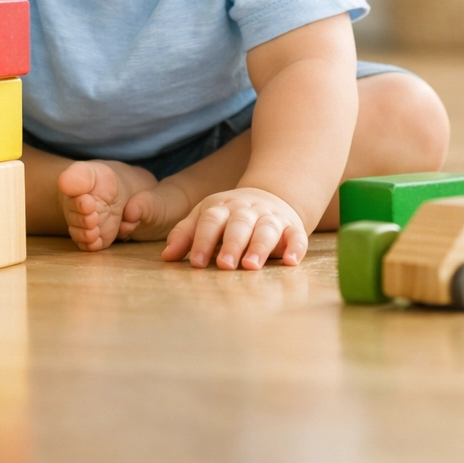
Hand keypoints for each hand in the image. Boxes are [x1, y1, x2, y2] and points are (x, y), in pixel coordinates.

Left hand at [161, 187, 307, 270]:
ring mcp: (271, 218)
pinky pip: (297, 236)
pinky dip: (295, 248)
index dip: (203, 240)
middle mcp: (247, 211)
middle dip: (231, 244)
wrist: (270, 197)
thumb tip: (167, 257)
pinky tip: (290, 261)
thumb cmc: (229, 216)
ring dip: (259, 247)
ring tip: (251, 266)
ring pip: (266, 229)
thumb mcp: (205, 218)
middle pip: (239, 224)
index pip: (211, 220)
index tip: (197, 263)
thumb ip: (186, 235)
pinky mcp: (292, 228)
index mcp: (222, 208)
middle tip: (225, 265)